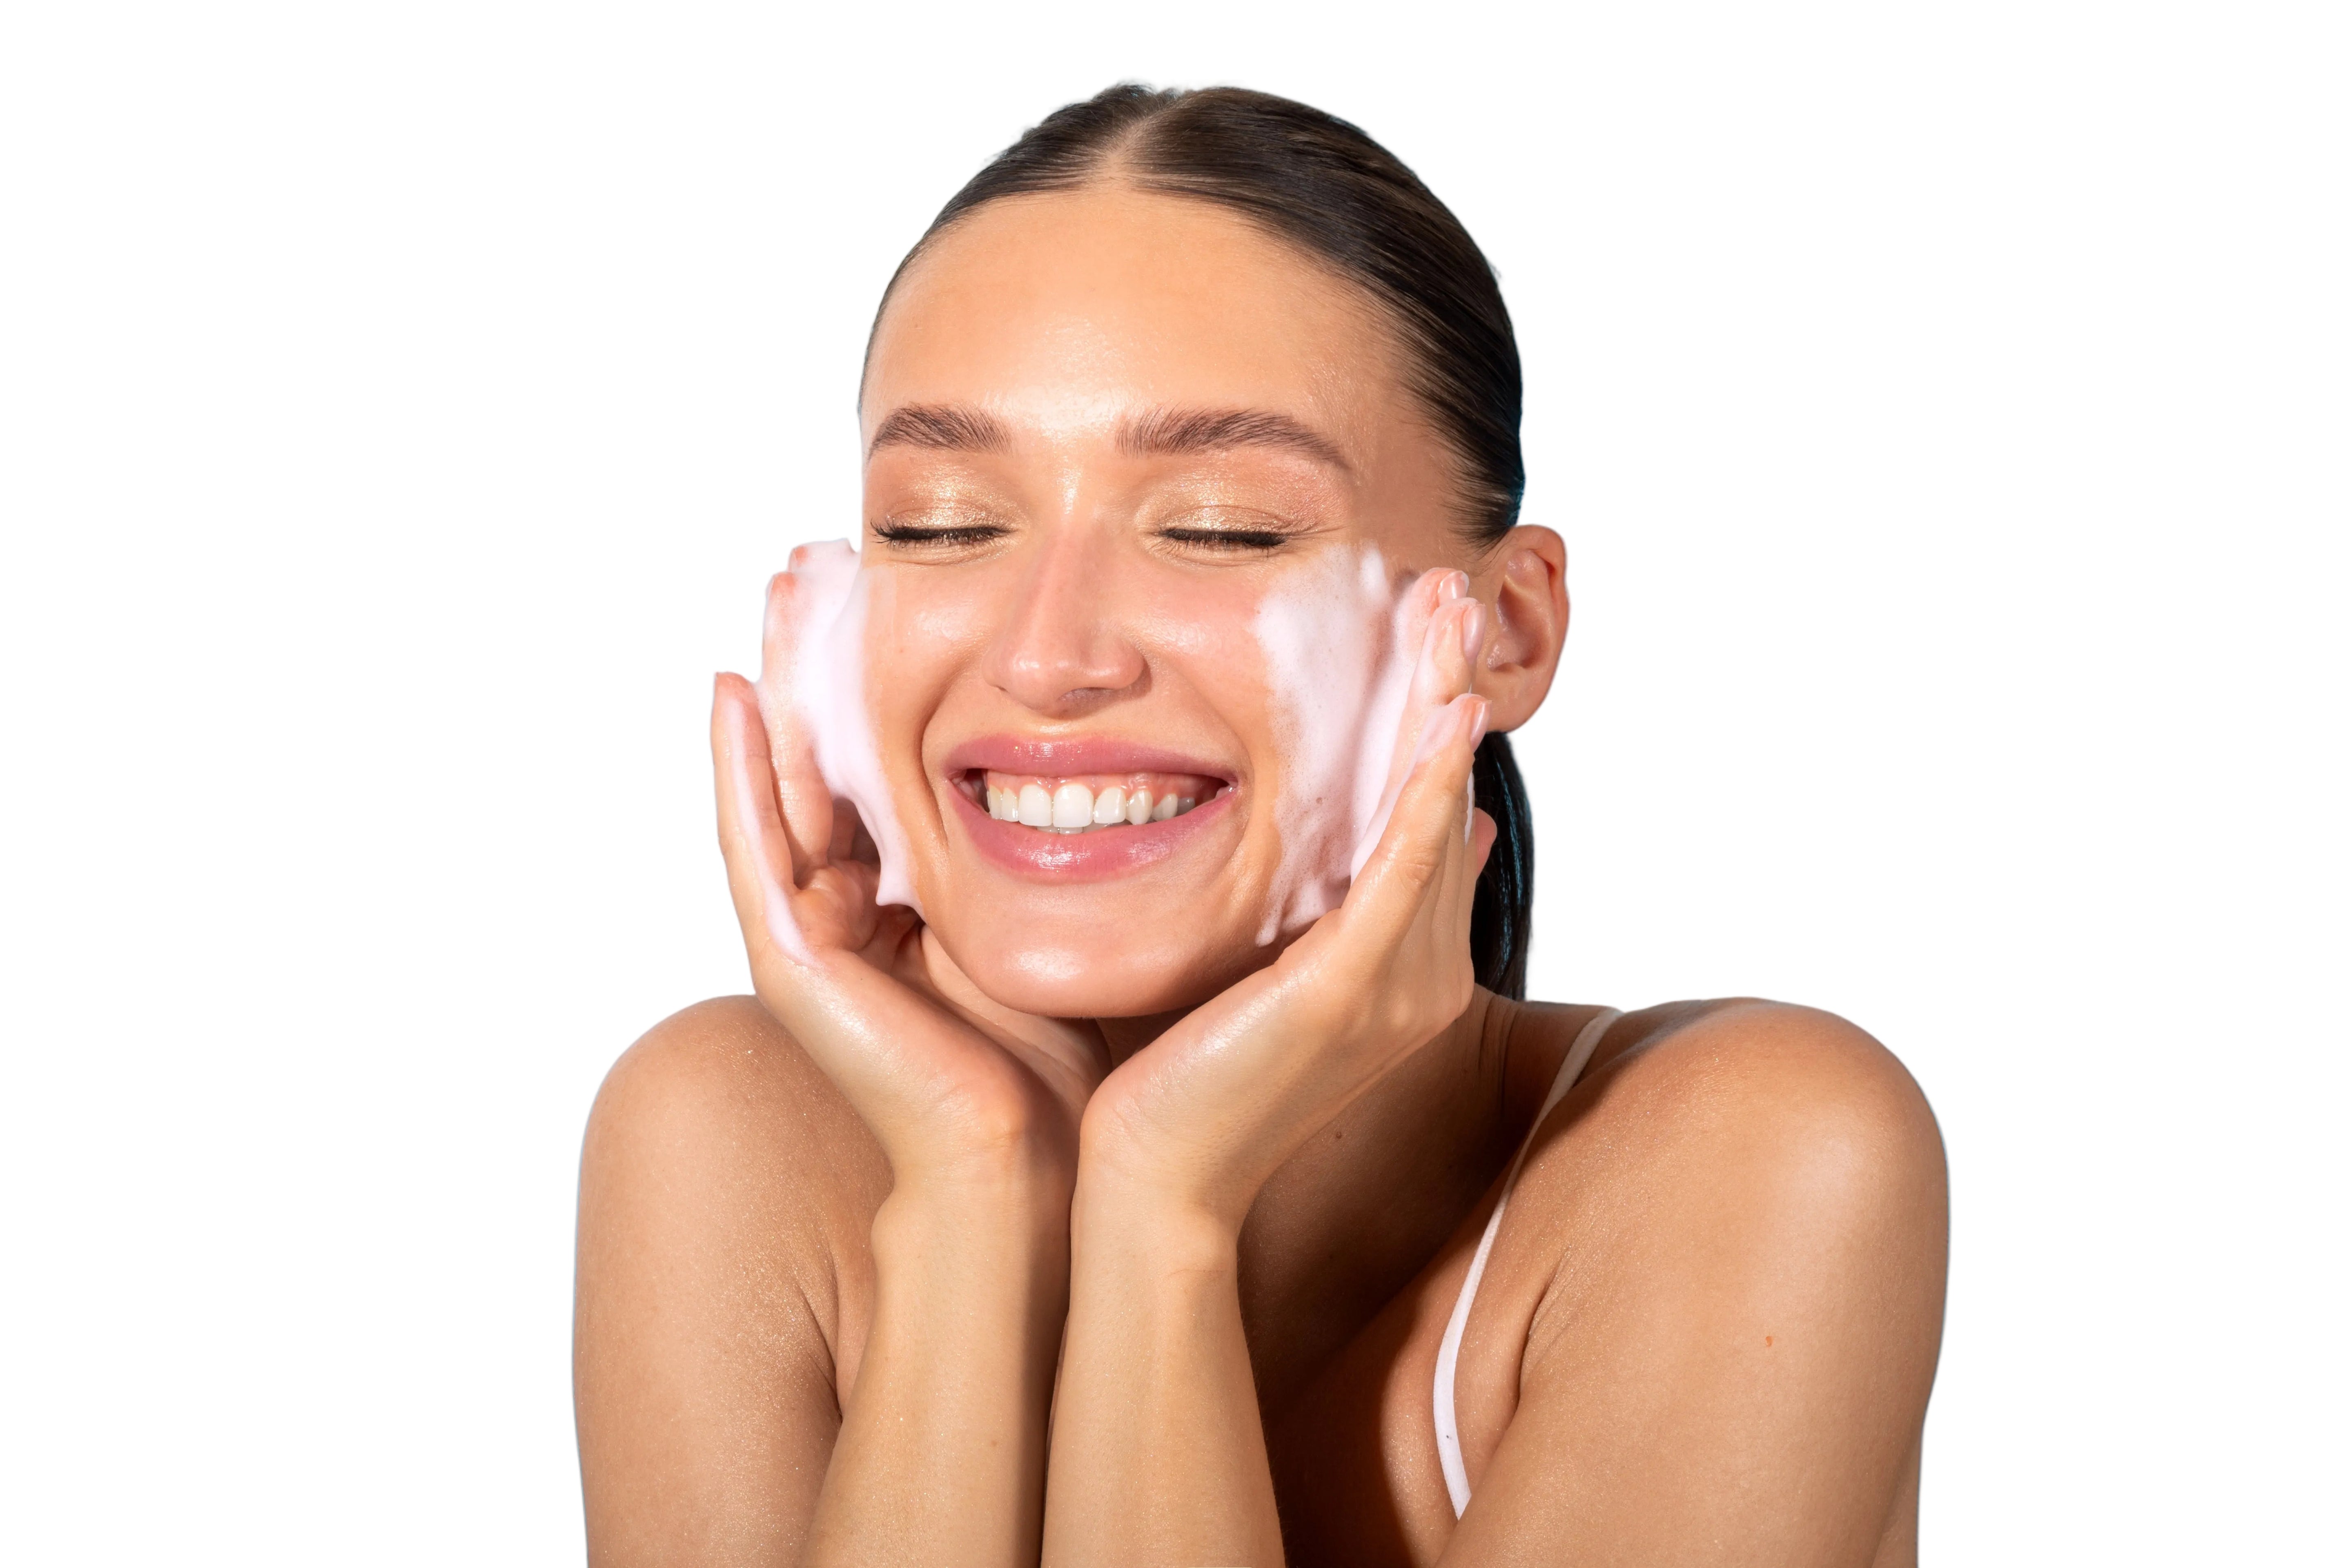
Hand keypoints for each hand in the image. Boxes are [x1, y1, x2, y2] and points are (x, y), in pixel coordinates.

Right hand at [712, 547, 1106, 1194]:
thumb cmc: (1065, 1056)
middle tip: (810, 562)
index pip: (878, 767)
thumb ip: (1054, 850)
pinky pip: (750, 846)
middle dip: (814, 662)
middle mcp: (846, 912)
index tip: (887, 586)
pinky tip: (728, 693)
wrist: (1039, 1163)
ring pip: (776, 784)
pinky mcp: (791, 961)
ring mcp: (809, 936)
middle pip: (818, 760)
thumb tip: (1113, 765)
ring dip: (769, 686)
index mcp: (903, 903)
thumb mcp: (1057, 918)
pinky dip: (736, 769)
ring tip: (772, 592)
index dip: (875, 678)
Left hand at [1075, 569, 1494, 1226]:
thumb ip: (1322, 911)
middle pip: (1441, 801)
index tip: (1431, 630)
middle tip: (1456, 586)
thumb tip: (1394, 843)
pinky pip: (1402, 874)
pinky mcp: (1350, 993)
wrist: (1153, 1180)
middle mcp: (1419, 979)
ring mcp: (1395, 989)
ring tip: (1451, 612)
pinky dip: (1424, 794)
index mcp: (1400, 972)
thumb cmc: (1182, 1076)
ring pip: (1431, 815)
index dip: (1433, 717)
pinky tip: (1446, 723)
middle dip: (1447, 685)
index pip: (1426, 818)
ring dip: (1444, 705)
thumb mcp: (1265, 972)